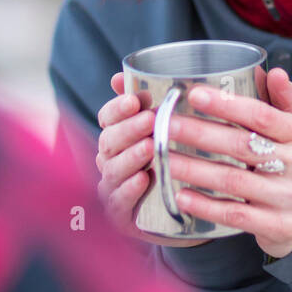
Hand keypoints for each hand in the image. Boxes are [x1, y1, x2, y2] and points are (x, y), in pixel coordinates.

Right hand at [95, 72, 206, 246]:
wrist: (183, 214)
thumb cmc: (174, 166)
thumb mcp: (171, 132)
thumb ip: (153, 104)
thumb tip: (125, 75)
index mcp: (118, 137)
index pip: (107, 118)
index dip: (118, 109)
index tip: (135, 100)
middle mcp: (110, 161)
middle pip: (108, 140)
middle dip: (128, 129)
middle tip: (149, 119)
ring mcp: (112, 188)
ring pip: (113, 169)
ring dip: (131, 156)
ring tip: (150, 147)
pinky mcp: (120, 216)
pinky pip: (118, 200)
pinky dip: (129, 189)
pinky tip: (143, 179)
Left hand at [166, 66, 291, 258]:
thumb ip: (283, 101)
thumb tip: (275, 72)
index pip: (261, 115)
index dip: (227, 104)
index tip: (194, 94)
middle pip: (242, 146)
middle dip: (200, 134)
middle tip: (166, 125)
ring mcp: (288, 198)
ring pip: (233, 180)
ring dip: (194, 169)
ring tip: (164, 158)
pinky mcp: (277, 226)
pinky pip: (235, 214)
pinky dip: (205, 205)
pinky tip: (181, 196)